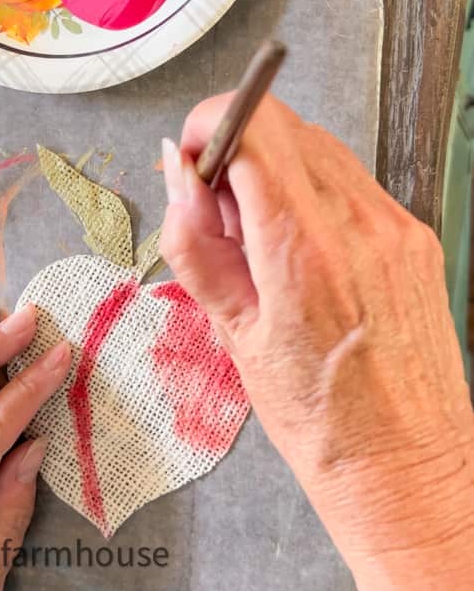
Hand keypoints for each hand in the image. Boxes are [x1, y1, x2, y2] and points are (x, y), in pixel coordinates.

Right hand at [160, 94, 473, 590]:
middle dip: (235, 150)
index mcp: (303, 248)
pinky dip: (311, 191)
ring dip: (272, 169)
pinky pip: (350, 180)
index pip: (252, 127)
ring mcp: (394, 225)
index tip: (191, 156)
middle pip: (284, 125)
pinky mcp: (413, 235)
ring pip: (317, 147)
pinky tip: (301, 248)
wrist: (406, 466)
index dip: (209, 124)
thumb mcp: (232, 334)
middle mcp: (358, 223)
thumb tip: (177, 177)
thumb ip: (196, 243)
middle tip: (218, 213)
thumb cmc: (319, 419)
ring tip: (261, 239)